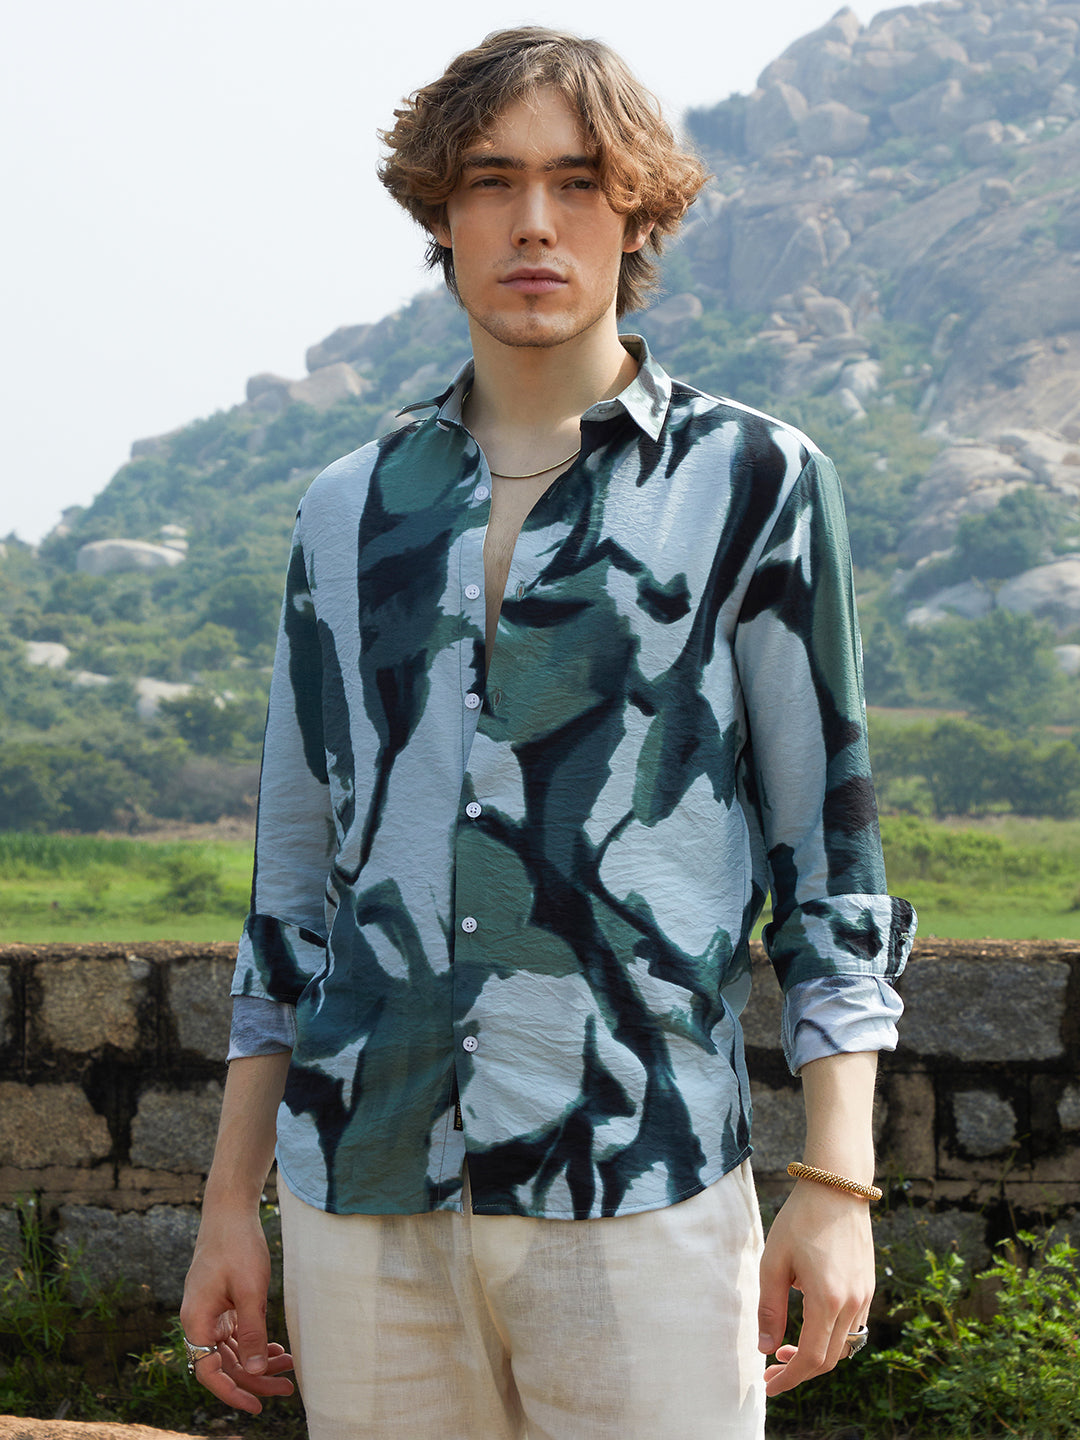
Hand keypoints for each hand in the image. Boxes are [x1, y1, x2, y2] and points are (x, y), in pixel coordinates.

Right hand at [180, 1208, 294, 1413]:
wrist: (230, 1211)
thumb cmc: (238, 1246)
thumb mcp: (250, 1291)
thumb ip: (252, 1332)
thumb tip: (254, 1373)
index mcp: (196, 1321)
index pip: (210, 1372)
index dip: (233, 1393)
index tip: (257, 1406)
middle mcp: (198, 1321)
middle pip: (224, 1364)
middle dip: (255, 1378)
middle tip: (288, 1386)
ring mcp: (209, 1313)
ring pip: (232, 1351)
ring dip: (258, 1361)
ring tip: (288, 1365)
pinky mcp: (220, 1304)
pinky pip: (235, 1335)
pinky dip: (254, 1343)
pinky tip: (276, 1348)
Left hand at [757, 1179, 874, 1396]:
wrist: (837, 1187)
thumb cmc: (800, 1220)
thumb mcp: (774, 1262)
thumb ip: (770, 1308)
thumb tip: (764, 1348)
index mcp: (827, 1299)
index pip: (810, 1358)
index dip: (789, 1377)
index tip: (768, 1385)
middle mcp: (852, 1304)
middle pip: (829, 1360)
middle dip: (799, 1371)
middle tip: (772, 1370)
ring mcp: (865, 1296)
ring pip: (844, 1346)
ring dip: (816, 1355)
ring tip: (785, 1347)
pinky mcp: (869, 1287)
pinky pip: (853, 1327)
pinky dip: (831, 1337)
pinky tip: (809, 1323)